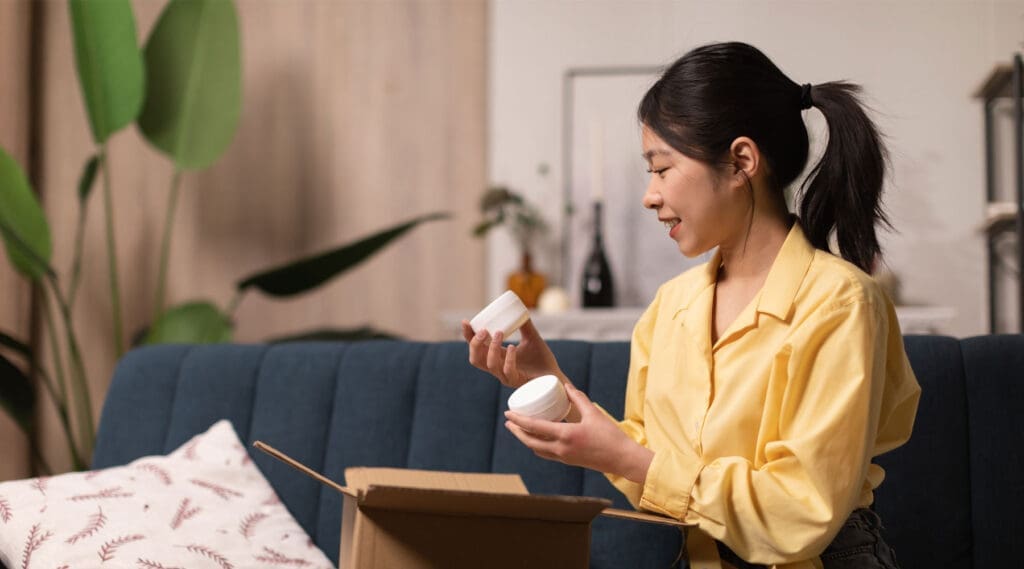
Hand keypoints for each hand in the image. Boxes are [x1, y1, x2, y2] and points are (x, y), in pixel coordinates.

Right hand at [461, 319, 563, 388]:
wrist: (556, 376)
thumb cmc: (542, 360)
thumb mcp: (532, 338)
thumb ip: (525, 325)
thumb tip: (520, 309)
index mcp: (498, 357)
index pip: (477, 347)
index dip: (468, 336)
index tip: (466, 322)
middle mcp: (498, 367)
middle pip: (475, 359)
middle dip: (475, 343)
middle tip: (484, 330)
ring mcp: (506, 376)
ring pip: (489, 365)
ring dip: (491, 348)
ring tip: (499, 333)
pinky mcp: (517, 381)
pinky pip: (507, 371)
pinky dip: (508, 358)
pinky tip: (512, 347)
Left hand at [504, 382, 653, 483]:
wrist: (622, 459)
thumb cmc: (610, 435)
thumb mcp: (593, 413)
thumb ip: (578, 398)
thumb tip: (566, 386)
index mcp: (565, 435)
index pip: (535, 427)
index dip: (518, 420)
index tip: (507, 413)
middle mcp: (561, 449)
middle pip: (530, 442)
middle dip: (517, 432)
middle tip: (508, 422)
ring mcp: (564, 457)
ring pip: (537, 450)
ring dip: (526, 440)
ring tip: (520, 429)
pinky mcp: (569, 461)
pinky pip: (547, 453)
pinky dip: (537, 445)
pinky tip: (539, 438)